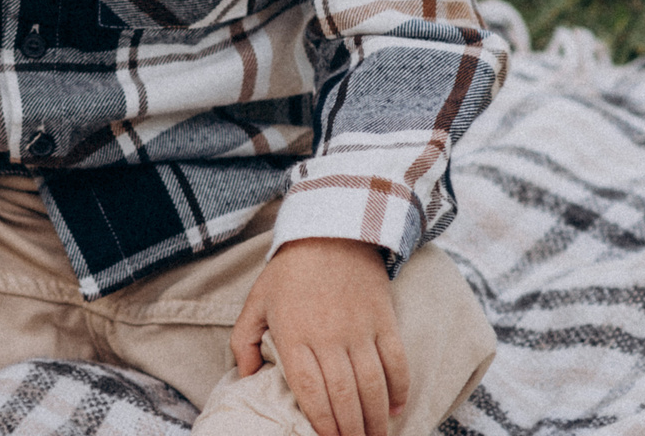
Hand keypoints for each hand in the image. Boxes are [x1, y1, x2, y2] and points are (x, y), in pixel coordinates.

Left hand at [230, 239, 407, 435]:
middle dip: (351, 430)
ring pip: (372, 386)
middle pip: (344, 396)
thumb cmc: (289, 271)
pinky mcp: (384, 319)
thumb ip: (244, 341)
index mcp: (294, 335)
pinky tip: (395, 410)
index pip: (310, 391)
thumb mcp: (256, 301)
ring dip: (376, 419)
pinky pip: (396, 362)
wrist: (330, 229)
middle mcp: (328, 336)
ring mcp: (359, 328)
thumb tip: (245, 377)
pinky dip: (399, 389)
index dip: (322, 422)